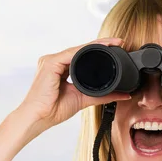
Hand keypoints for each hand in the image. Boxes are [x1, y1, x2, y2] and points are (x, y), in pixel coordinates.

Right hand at [16, 37, 131, 135]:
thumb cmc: (53, 110)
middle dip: (101, 45)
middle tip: (119, 42)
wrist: (39, 118)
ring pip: (78, 49)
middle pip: (81, 51)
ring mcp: (51, 61)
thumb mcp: (83, 99)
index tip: (116, 48)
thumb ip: (102, 95)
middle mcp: (54, 62)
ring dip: (96, 45)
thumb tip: (122, 95)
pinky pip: (71, 54)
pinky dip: (86, 50)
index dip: (99, 52)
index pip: (82, 57)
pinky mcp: (50, 63)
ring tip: (112, 43)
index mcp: (59, 69)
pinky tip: (99, 48)